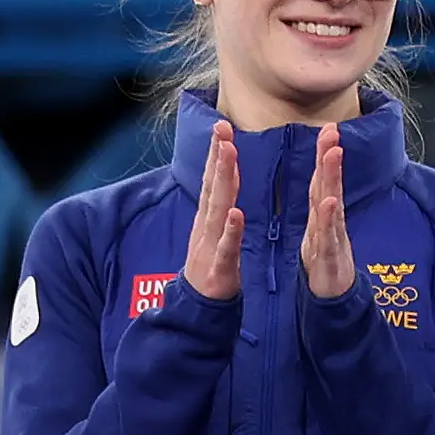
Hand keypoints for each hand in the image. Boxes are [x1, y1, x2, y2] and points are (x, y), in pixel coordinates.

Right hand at [182, 119, 242, 300]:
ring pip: (218, 208)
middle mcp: (208, 226)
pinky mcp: (219, 267)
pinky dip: (231, 230)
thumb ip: (217, 203)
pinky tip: (237, 213)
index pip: (215, 180)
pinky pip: (227, 246)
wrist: (198, 308)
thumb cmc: (211, 265)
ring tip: (228, 155)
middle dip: (218, 156)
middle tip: (222, 127)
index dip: (217, 152)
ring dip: (223, 181)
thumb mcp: (213, 230)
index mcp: (211, 217)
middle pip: (214, 185)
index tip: (222, 125)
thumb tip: (220, 174)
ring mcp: (211, 245)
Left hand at [299, 123, 352, 298]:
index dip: (324, 154)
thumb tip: (323, 181)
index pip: (322, 179)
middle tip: (333, 131)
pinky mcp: (330, 256)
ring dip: (332, 178)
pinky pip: (327, 235)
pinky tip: (330, 202)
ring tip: (333, 155)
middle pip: (329, 184)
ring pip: (331, 203)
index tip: (328, 129)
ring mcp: (332, 236)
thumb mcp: (321, 228)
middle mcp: (330, 219)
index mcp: (322, 213)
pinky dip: (328, 219)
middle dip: (330, 157)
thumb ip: (322, 204)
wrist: (335, 296)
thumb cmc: (325, 261)